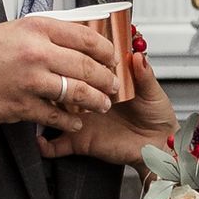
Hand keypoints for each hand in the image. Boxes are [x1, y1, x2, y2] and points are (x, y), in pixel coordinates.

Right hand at [0, 18, 120, 127]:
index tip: (113, 57)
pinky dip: (70, 121)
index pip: (85, 36)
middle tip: (113, 85)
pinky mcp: (20, 105)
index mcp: (36, 29)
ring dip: (95, 101)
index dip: (105, 49)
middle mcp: (36, 52)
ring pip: (77, 92)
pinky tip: (76, 122)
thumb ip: (44, 35)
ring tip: (102, 104)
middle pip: (87, 66)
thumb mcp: (14, 30)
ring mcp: (29, 80)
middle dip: (107, 79)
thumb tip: (74, 42)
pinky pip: (55, 115)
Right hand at [38, 52, 175, 165]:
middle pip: (63, 87)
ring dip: (46, 108)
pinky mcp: (79, 140)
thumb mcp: (152, 91)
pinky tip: (40, 141)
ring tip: (42, 104)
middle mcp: (88, 99)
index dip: (76, 59)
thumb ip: (144, 74)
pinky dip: (45, 145)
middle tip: (54, 78)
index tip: (68, 52)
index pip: (83, 67)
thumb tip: (137, 55)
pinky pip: (56, 145)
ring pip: (53, 112)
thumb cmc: (156, 116)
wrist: (157, 147)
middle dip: (56, 82)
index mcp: (104, 83)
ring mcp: (81, 119)